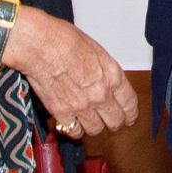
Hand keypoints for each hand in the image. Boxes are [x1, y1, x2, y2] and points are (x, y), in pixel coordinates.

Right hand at [7, 13, 139, 136]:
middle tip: (110, 122)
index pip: (129, 103)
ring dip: (94, 126)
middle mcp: (101, 94)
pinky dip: (74, 130)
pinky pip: (74, 132)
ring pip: (96, 129)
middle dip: (114, 122)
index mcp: (112, 76)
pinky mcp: (62, 113)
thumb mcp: (97, 52)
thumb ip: (105, 72)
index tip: (128, 118)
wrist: (40, 45)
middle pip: (115, 120)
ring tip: (89, 121)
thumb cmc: (65, 40)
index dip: (130, 114)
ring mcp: (82, 106)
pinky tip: (72, 123)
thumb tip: (106, 82)